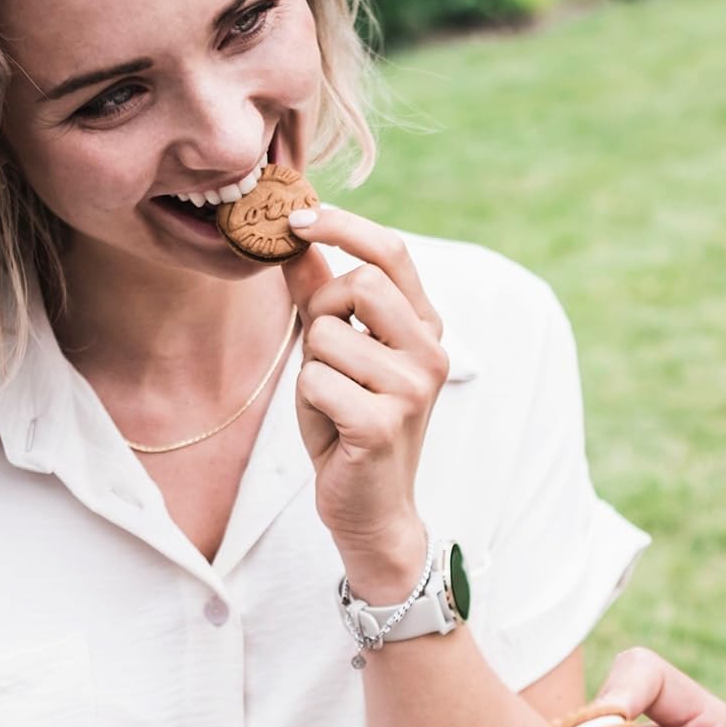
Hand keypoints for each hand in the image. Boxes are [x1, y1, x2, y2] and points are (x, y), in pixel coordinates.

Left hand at [283, 208, 449, 598]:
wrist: (371, 508)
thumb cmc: (351, 427)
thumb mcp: (336, 354)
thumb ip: (320, 296)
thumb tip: (296, 239)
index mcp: (425, 329)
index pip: (392, 253)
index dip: (343, 224)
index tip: (297, 218)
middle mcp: (429, 353)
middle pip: (359, 282)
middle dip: (322, 310)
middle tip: (323, 355)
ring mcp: (411, 388)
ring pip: (327, 334)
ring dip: (312, 367)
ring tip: (332, 403)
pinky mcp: (383, 423)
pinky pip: (316, 380)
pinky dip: (308, 403)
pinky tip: (332, 430)